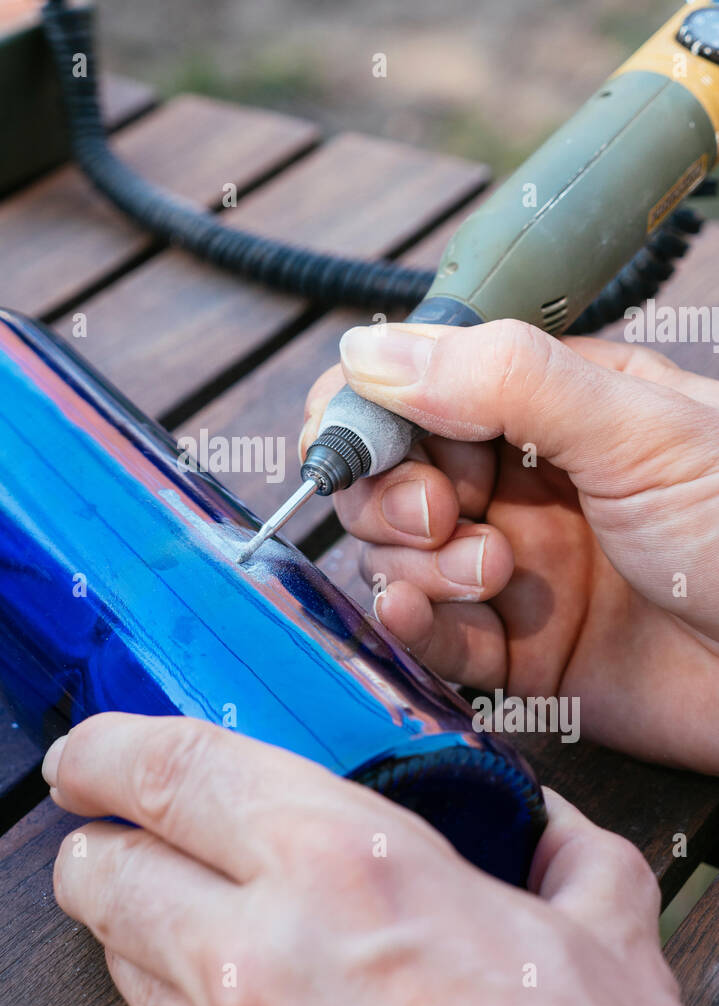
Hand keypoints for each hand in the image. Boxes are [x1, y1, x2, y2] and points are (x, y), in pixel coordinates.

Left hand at [45, 714, 718, 1005]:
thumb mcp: (603, 941)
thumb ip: (557, 854)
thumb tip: (546, 826)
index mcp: (346, 866)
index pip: (172, 768)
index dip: (107, 749)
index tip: (88, 752)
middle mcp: (257, 957)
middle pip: (106, 869)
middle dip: (104, 846)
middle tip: (122, 841)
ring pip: (123, 966)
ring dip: (148, 940)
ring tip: (211, 942)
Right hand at [303, 321, 718, 772]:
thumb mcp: (636, 430)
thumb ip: (501, 381)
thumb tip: (369, 352)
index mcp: (547, 406)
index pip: (416, 388)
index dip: (379, 413)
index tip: (376, 441)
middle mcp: (519, 483)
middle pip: (388, 475)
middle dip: (389, 494)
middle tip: (440, 514)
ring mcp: (513, 568)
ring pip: (396, 557)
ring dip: (415, 565)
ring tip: (492, 574)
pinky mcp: (517, 652)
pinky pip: (430, 636)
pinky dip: (410, 626)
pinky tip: (417, 615)